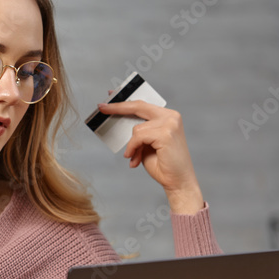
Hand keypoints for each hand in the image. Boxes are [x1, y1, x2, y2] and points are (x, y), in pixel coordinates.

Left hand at [97, 99, 204, 214]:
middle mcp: (171, 117)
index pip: (143, 105)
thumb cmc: (163, 164)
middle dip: (117, 107)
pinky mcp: (165, 134)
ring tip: (135, 157)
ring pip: (136, 129)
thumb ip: (139, 132)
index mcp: (168, 117)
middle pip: (138, 107)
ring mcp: (170, 124)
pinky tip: (134, 159)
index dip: (125, 102)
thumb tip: (122, 124)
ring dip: (132, 146)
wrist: (178, 181)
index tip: (111, 96)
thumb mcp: (147, 144)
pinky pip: (138, 137)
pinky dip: (133, 148)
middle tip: (101, 108)